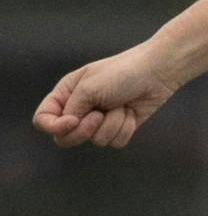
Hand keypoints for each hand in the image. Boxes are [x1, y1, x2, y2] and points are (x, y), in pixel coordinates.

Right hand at [32, 43, 180, 150]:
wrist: (156, 73)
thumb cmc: (121, 73)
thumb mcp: (89, 88)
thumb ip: (72, 109)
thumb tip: (69, 127)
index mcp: (65, 94)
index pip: (43, 120)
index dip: (54, 127)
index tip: (72, 121)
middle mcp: (80, 109)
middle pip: (66, 138)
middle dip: (85, 131)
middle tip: (99, 115)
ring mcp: (100, 121)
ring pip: (96, 141)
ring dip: (111, 123)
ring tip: (120, 105)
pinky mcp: (119, 128)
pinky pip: (116, 142)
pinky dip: (125, 127)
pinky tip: (131, 112)